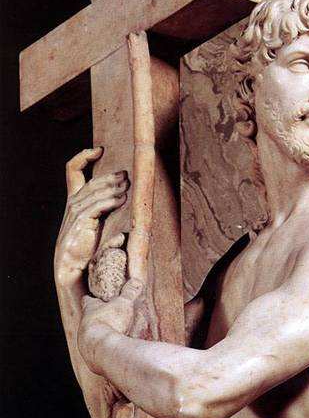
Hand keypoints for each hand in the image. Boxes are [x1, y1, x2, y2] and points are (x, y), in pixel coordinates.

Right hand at [54, 148, 128, 286]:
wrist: (71, 267)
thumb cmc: (85, 246)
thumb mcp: (95, 221)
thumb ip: (104, 207)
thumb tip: (125, 194)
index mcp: (74, 199)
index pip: (73, 170)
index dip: (83, 156)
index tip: (99, 149)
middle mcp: (72, 203)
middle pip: (91, 181)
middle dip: (110, 176)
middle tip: (126, 175)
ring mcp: (74, 212)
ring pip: (95, 192)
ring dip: (113, 187)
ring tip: (128, 186)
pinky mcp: (80, 223)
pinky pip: (96, 206)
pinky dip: (110, 201)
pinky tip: (122, 199)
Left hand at [78, 279, 144, 372]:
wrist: (103, 351)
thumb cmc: (111, 323)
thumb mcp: (123, 304)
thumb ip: (130, 292)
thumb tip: (136, 281)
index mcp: (90, 310)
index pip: (87, 301)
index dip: (90, 299)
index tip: (91, 297)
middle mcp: (84, 327)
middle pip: (88, 320)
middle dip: (96, 319)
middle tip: (106, 318)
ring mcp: (86, 344)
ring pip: (91, 338)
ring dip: (100, 336)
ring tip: (111, 337)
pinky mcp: (92, 359)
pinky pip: (97, 354)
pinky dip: (104, 351)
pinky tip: (113, 353)